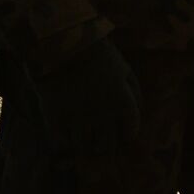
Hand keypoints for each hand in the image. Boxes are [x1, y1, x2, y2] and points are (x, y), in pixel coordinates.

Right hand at [31, 37, 140, 154]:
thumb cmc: (99, 55)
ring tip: (86, 146)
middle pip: (107, 145)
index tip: (125, 136)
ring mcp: (78, 118)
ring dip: (87, 149)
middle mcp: (102, 114)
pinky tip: (67, 140)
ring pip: (85, 148)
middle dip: (108, 148)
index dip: (128, 135)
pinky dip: (65, 145)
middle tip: (104, 147)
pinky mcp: (55, 119)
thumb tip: (138, 110)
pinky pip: (62, 143)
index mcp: (122, 101)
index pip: (130, 130)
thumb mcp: (124, 68)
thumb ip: (134, 91)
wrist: (65, 45)